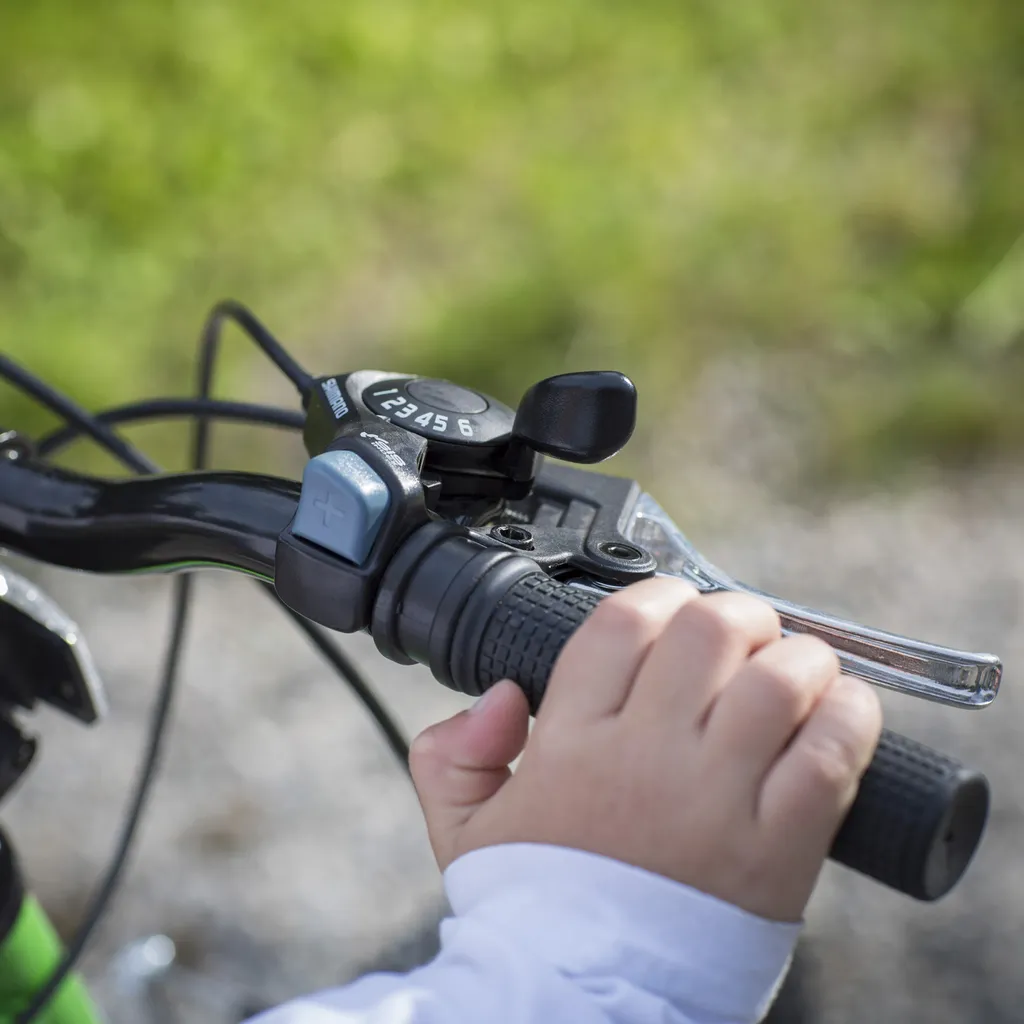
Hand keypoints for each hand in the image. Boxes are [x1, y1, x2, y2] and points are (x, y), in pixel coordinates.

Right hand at [409, 578, 881, 921]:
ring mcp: (712, 802)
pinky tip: (841, 709)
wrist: (584, 1004)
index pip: (623, 623)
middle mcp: (643, 757)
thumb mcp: (465, 832)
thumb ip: (453, 755)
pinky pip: (830, 755)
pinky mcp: (775, 850)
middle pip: (709, 632)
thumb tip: (500, 697)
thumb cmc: (535, 911)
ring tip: (800, 668)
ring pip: (778, 681)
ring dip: (801, 658)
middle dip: (737, 614)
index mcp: (570, 742)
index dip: (659, 595)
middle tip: (746, 634)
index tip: (675, 607)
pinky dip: (849, 716)